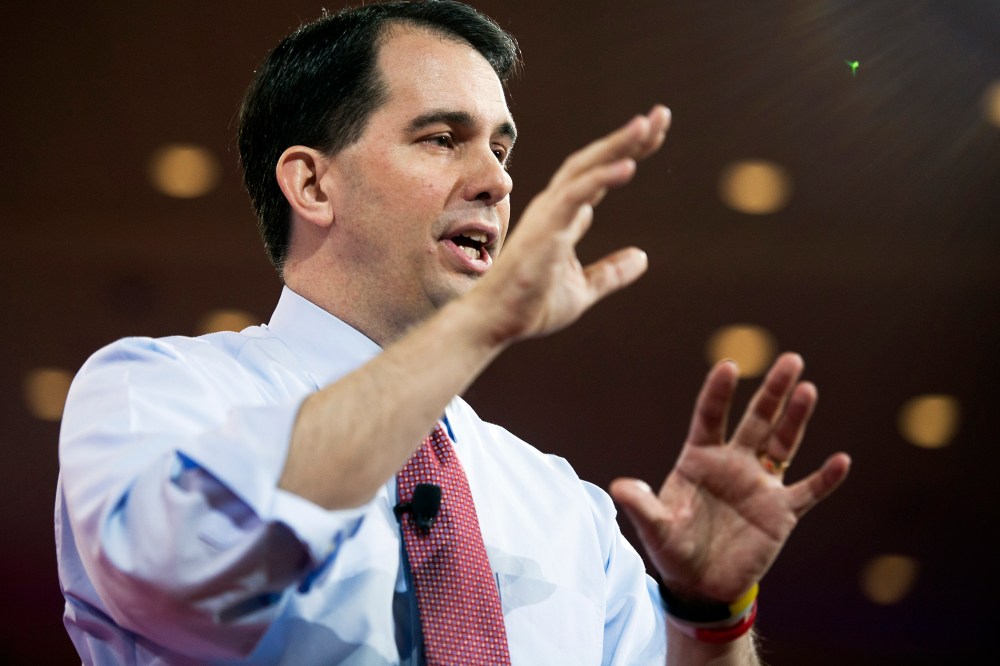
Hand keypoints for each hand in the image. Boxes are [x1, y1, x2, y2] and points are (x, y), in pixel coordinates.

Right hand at [473, 105, 669, 344]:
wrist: (496, 322)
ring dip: (616, 145)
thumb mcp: (583, 288)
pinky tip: (628, 165)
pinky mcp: (544, 229)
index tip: (657, 133)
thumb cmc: (531, 304)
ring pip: (584, 168)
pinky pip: (575, 196)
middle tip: (661, 115)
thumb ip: (611, 272)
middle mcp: (554, 206)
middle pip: (594, 160)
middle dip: (628, 137)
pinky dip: (601, 178)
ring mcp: (548, 215)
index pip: (599, 174)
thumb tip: (643, 257)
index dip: (627, 152)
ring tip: (646, 126)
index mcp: (563, 215)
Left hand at [610, 353, 850, 602]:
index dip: (719, 393)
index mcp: (700, 459)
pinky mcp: (781, 512)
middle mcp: (733, 464)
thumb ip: (642, 506)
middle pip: (756, 420)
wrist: (701, 584)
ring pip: (783, 444)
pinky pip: (807, 491)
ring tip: (808, 389)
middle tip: (791, 360)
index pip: (710, 417)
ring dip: (796, 418)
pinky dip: (825, 478)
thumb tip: (618, 487)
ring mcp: (760, 485)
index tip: (728, 366)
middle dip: (773, 391)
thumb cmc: (674, 549)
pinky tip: (841, 460)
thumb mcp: (655, 528)